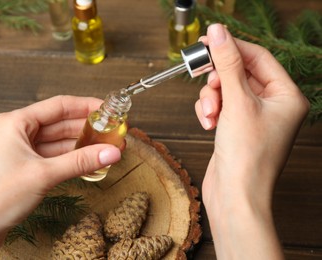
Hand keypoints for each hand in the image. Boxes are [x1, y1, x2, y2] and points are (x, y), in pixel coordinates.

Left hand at [0, 95, 121, 258]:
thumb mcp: (44, 175)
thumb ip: (80, 161)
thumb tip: (111, 152)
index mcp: (15, 122)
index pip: (58, 106)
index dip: (86, 106)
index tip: (108, 109)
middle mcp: (17, 133)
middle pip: (60, 124)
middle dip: (87, 129)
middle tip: (113, 133)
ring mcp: (20, 152)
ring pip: (58, 143)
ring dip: (81, 146)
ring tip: (107, 148)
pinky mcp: (24, 169)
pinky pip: (53, 159)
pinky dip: (71, 160)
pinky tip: (89, 162)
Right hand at [195, 24, 308, 258]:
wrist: (235, 196)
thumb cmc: (247, 157)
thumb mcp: (237, 102)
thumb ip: (227, 64)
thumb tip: (218, 33)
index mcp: (286, 96)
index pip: (257, 57)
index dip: (232, 47)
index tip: (207, 40)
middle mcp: (272, 105)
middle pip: (239, 73)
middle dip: (218, 79)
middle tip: (202, 77)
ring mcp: (253, 117)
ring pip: (225, 89)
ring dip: (211, 98)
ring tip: (209, 114)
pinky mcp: (236, 127)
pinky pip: (219, 106)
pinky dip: (209, 111)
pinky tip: (207, 124)